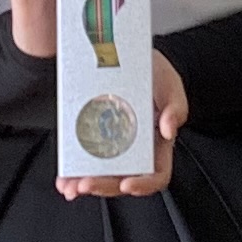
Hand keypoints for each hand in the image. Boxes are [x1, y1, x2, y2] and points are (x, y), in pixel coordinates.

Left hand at [61, 50, 188, 198]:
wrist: (128, 56)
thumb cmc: (154, 75)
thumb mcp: (170, 84)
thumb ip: (177, 107)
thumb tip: (169, 130)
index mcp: (157, 145)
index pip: (156, 175)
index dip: (143, 184)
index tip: (127, 184)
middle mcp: (135, 150)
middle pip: (122, 180)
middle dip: (104, 186)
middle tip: (86, 184)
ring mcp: (112, 146)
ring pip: (100, 175)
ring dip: (84, 183)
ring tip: (71, 185)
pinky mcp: (93, 138)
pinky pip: (82, 159)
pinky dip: (72, 172)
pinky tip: (64, 178)